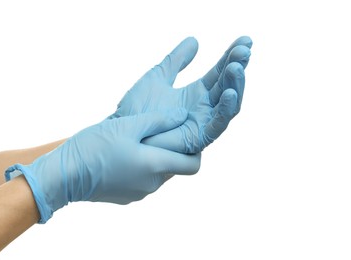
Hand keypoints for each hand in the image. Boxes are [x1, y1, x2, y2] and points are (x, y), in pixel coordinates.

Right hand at [5, 109, 199, 222]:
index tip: (186, 135)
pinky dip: (140, 167)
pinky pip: (142, 180)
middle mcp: (151, 184)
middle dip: (172, 151)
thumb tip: (183, 115)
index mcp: (155, 166)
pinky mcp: (126, 196)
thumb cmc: (94, 147)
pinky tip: (124, 154)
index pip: (193, 165)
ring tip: (137, 140)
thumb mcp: (128, 125)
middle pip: (175, 168)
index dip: (195, 150)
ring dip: (154, 158)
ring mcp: (138, 193)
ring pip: (158, 173)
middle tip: (158, 131)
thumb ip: (159, 120)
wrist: (64, 176)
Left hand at [108, 36, 251, 152]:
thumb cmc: (137, 109)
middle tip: (245, 50)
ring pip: (228, 105)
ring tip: (236, 67)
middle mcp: (204, 108)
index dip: (231, 56)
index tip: (245, 40)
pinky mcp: (199, 138)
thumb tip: (195, 40)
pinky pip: (217, 125)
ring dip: (235, 86)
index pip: (220, 72)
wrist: (123, 131)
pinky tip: (229, 93)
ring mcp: (203, 123)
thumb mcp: (159, 77)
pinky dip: (225, 110)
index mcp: (196, 93)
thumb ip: (176, 60)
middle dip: (237, 67)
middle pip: (227, 86)